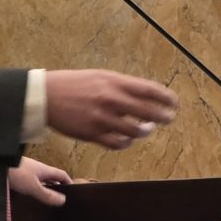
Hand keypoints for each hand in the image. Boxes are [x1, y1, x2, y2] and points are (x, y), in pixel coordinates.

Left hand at [8, 156, 71, 206]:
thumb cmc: (16, 172)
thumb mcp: (34, 186)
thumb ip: (47, 194)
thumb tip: (63, 201)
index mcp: (45, 170)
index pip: (62, 175)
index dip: (69, 182)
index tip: (73, 192)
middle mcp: (38, 170)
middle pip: (52, 178)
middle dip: (57, 188)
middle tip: (59, 200)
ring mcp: (28, 171)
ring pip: (41, 181)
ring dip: (44, 190)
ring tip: (45, 202)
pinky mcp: (18, 175)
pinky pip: (30, 183)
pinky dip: (33, 190)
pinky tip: (29, 198)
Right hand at [45, 70, 177, 149]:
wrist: (46, 96)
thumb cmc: (74, 84)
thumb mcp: (100, 76)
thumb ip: (122, 85)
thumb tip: (144, 95)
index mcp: (115, 82)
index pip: (150, 90)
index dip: (166, 98)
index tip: (174, 103)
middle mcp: (112, 100)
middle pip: (148, 112)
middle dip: (163, 117)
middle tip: (169, 118)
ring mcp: (103, 118)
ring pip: (136, 131)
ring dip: (146, 131)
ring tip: (147, 129)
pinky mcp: (93, 134)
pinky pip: (118, 143)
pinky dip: (127, 143)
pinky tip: (128, 140)